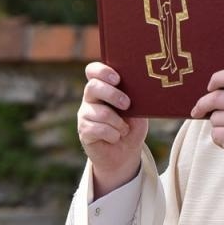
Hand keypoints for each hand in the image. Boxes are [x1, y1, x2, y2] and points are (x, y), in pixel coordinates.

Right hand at [77, 62, 148, 196]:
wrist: (125, 153)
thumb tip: (139, 88)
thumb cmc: (131, 127)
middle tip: (127, 105)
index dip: (102, 71)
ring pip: (100, 112)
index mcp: (103, 87)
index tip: (117, 79)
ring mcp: (85, 114)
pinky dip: (113, 135)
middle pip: (93, 86)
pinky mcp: (83, 130)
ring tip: (124, 130)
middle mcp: (90, 98)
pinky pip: (98, 129)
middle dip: (113, 95)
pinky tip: (115, 138)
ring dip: (118, 123)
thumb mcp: (138, 110)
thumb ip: (135, 97)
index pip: (93, 71)